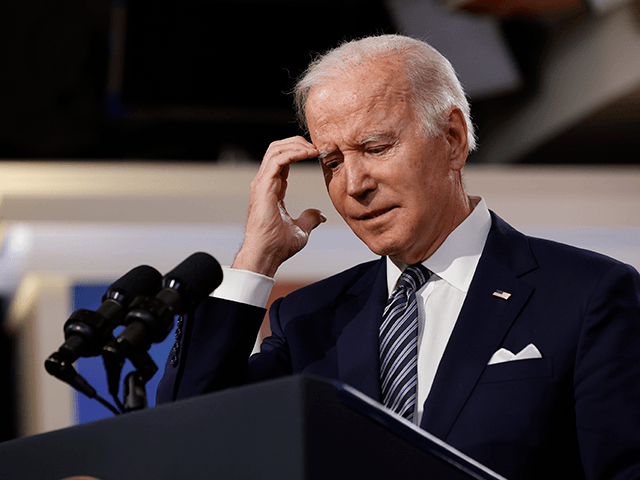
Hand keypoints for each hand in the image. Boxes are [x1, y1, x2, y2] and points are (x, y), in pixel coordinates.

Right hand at [232, 136, 326, 276]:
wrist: (266, 255)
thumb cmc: (278, 246)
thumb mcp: (301, 229)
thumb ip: (309, 218)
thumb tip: (320, 215)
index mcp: (272, 189)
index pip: (282, 161)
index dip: (299, 152)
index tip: (318, 154)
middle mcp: (265, 183)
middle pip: (276, 149)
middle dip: (297, 143)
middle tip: (317, 147)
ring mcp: (262, 184)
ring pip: (275, 150)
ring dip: (296, 145)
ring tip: (314, 149)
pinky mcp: (263, 187)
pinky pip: (277, 160)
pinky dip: (293, 153)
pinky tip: (308, 154)